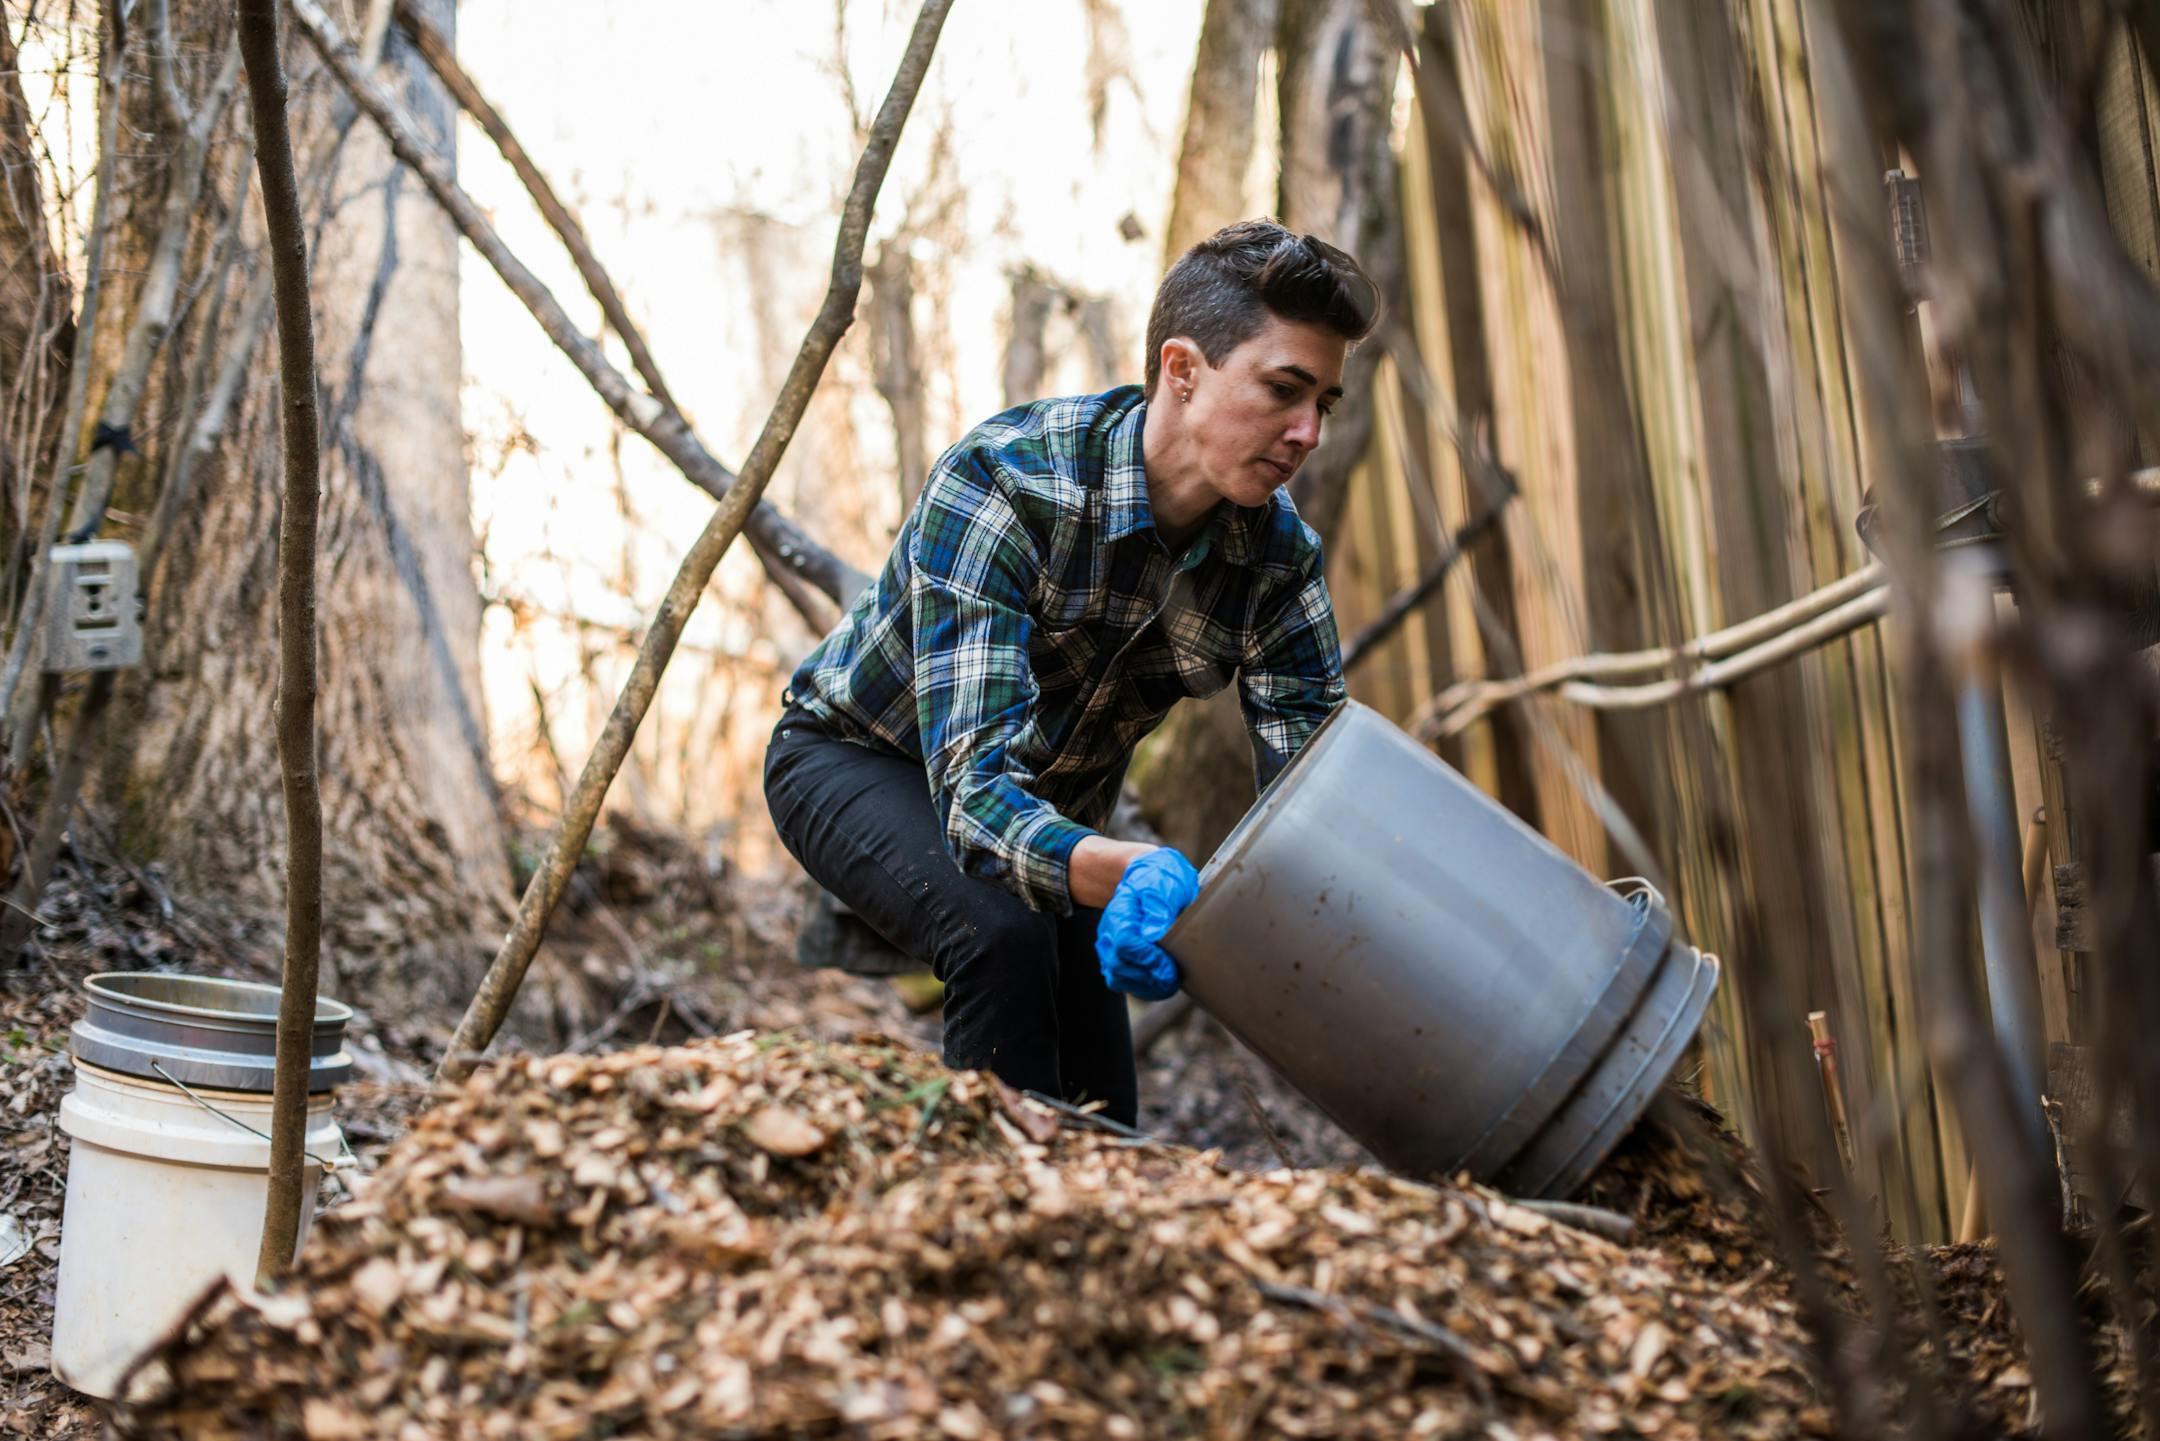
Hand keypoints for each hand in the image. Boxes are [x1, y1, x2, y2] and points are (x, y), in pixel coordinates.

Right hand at [1095, 848, 1199, 1000]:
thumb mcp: (1166, 883)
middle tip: (1173, 978)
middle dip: (1148, 977)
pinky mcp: (1115, 956)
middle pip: (1118, 964)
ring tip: (1168, 983)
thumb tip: (1154, 934)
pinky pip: (1120, 980)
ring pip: (1117, 977)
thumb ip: (1160, 906)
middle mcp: (1109, 930)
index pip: (1125, 942)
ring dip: (1144, 986)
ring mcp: (1109, 944)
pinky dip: (1140, 987)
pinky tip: (1159, 984)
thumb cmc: (1159, 878)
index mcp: (1121, 910)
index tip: (1169, 966)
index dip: (1147, 958)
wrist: (1145, 874)